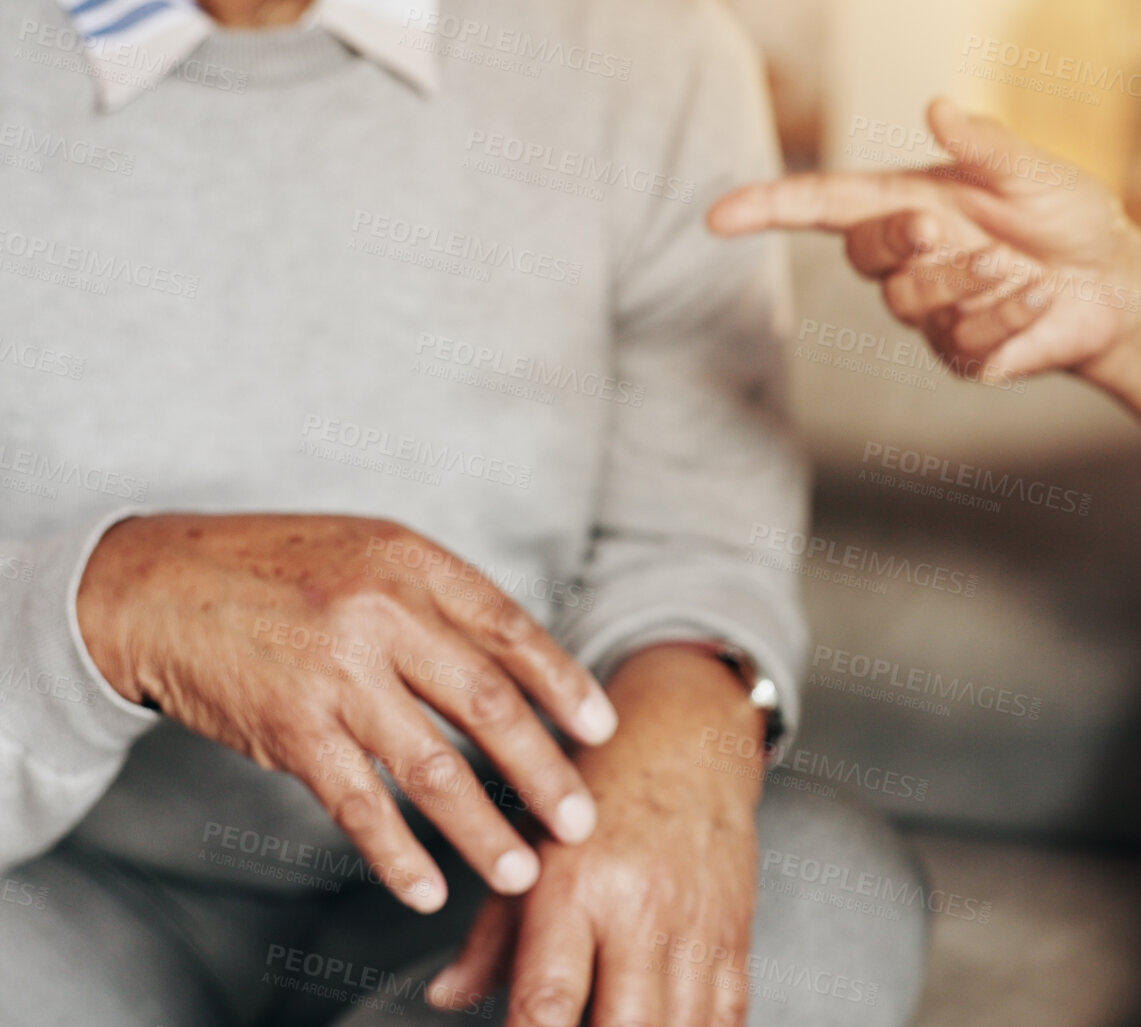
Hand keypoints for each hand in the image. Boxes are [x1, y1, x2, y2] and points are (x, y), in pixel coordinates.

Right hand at [75, 514, 616, 911]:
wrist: (155, 585)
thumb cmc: (278, 568)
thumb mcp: (371, 550)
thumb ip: (442, 602)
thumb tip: (522, 670)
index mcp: (414, 565)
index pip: (511, 632)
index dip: (564, 686)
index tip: (602, 732)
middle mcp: (382, 615)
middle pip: (487, 705)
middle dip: (543, 770)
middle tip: (582, 820)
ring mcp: (335, 675)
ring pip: (431, 768)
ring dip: (482, 830)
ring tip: (522, 872)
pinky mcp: (290, 729)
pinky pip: (357, 805)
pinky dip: (396, 855)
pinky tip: (427, 890)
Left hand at [428, 645, 764, 1026]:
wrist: (686, 738)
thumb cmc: (601, 791)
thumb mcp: (533, 851)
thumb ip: (489, 936)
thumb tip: (445, 997)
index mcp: (575, 890)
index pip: (546, 1000)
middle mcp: (638, 911)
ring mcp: (693, 926)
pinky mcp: (733, 933)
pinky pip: (727, 1013)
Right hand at [709, 97, 1140, 383]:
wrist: (1116, 284)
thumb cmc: (1068, 218)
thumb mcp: (1031, 171)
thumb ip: (984, 144)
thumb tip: (938, 106)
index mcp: (909, 203)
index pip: (821, 206)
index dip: (768, 209)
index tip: (721, 216)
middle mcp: (911, 258)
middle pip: (861, 256)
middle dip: (895, 241)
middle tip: (939, 228)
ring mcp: (931, 312)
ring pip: (909, 303)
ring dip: (964, 282)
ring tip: (1016, 266)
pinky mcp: (962, 353)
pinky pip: (962, 342)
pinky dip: (1006, 316)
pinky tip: (1040, 299)